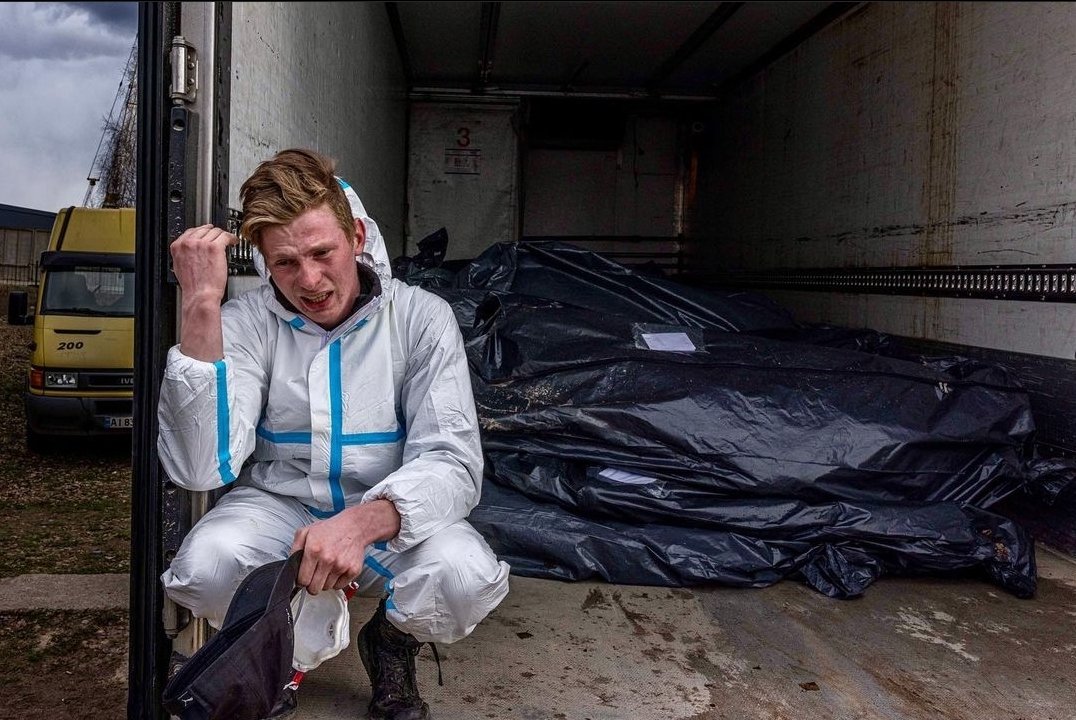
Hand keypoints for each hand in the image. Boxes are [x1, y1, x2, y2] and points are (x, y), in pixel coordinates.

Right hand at [170, 225, 237, 360]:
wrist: (200, 295)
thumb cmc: (193, 286)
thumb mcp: (180, 267)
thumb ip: (185, 254)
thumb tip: (193, 249)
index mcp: (177, 246)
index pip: (190, 231)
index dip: (202, 232)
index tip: (208, 234)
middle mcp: (188, 242)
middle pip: (204, 230)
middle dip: (213, 233)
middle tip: (220, 237)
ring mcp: (201, 244)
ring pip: (216, 232)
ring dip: (223, 235)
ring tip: (228, 240)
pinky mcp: (214, 247)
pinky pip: (225, 236)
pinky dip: (231, 237)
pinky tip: (233, 241)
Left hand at [291, 500, 400, 593]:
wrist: (354, 526)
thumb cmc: (331, 529)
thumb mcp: (306, 532)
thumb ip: (294, 549)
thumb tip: (290, 565)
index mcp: (314, 550)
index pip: (302, 580)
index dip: (301, 580)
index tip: (304, 577)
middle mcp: (328, 559)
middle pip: (314, 588)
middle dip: (312, 584)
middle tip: (314, 575)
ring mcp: (341, 566)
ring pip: (326, 588)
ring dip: (325, 581)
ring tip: (327, 569)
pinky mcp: (353, 570)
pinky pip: (339, 586)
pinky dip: (336, 581)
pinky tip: (336, 569)